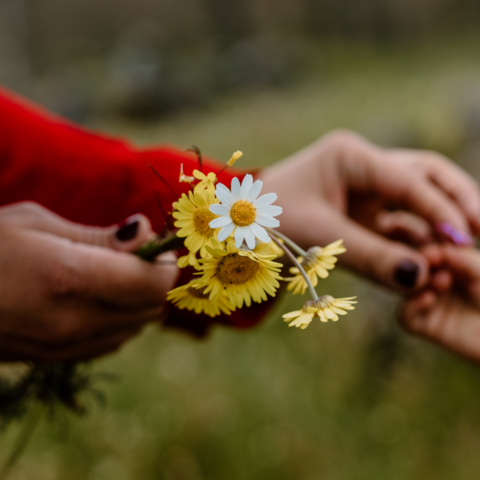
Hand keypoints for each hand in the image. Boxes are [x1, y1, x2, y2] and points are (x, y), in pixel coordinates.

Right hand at [0, 202, 177, 361]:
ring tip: (113, 272)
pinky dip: (119, 318)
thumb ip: (100, 236)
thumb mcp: (37, 224)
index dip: (164, 262)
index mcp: (69, 278)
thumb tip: (147, 232)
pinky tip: (96, 296)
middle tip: (137, 254)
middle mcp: (74, 321)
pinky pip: (112, 340)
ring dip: (139, 299)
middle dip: (154, 279)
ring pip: (135, 326)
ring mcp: (65, 346)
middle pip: (151, 307)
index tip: (158, 245)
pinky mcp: (58, 358)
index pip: (152, 282)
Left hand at [258, 130, 479, 290]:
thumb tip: (421, 279)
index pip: (409, 179)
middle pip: (426, 175)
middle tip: (479, 233)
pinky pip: (399, 221)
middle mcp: (362, 166)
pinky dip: (416, 239)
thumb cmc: (266, 224)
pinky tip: (432, 259)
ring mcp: (364, 187)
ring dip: (440, 223)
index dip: (441, 210)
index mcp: (350, 156)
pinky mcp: (362, 209)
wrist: (238, 229)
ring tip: (462, 250)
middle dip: (456, 201)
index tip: (465, 239)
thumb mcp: (318, 239)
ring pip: (417, 197)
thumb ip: (371, 257)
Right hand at [400, 245, 479, 362]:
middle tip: (433, 259)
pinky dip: (412, 306)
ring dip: (418, 282)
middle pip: (412, 264)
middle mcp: (439, 281)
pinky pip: (405, 316)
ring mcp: (431, 303)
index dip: (430, 243)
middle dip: (422, 260)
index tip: (437, 244)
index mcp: (454, 264)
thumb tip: (438, 248)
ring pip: (405, 288)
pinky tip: (428, 298)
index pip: (431, 246)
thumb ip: (462, 258)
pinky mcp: (426, 326)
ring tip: (442, 281)